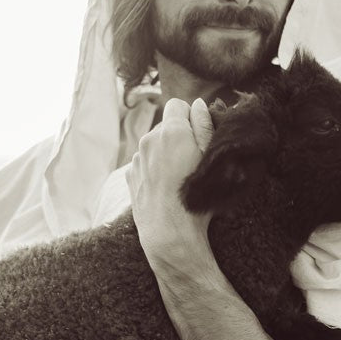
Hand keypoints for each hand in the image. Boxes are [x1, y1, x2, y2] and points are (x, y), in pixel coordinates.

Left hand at [126, 97, 217, 274]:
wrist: (169, 233)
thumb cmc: (196, 198)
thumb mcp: (210, 159)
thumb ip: (204, 126)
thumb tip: (199, 105)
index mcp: (171, 131)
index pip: (178, 105)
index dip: (189, 118)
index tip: (197, 137)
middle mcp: (149, 139)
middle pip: (164, 126)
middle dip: (176, 136)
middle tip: (190, 161)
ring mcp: (137, 158)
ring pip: (153, 145)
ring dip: (164, 153)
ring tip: (176, 178)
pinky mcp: (130, 175)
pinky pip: (143, 162)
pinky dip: (152, 169)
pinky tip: (163, 187)